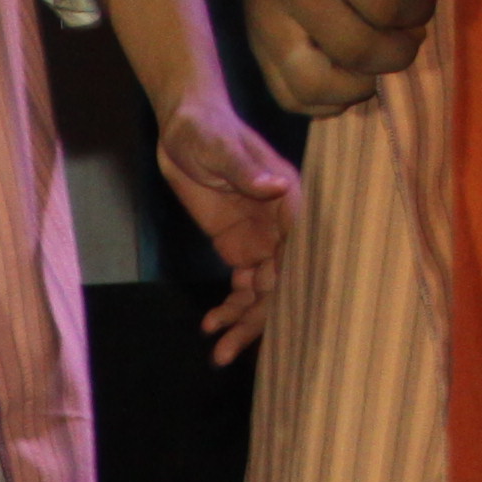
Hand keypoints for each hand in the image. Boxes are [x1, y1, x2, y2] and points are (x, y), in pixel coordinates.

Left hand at [152, 99, 301, 362]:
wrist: (183, 128)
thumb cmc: (206, 129)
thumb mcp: (220, 147)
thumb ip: (245, 170)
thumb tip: (274, 186)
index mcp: (288, 199)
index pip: (299, 248)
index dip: (290, 284)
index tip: (276, 317)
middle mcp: (281, 225)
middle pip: (282, 279)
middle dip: (261, 318)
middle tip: (231, 351)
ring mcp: (260, 238)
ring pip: (262, 290)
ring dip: (244, 322)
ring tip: (219, 354)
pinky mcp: (237, 245)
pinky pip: (242, 284)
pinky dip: (230, 307)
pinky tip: (211, 326)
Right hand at [226, 0, 438, 113]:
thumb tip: (406, 25)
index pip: (386, 4)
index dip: (419, 12)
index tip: (426, 0)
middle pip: (354, 50)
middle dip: (396, 55)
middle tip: (408, 41)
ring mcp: (266, 26)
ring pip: (313, 86)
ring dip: (356, 88)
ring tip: (374, 70)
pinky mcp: (255, 49)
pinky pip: (288, 97)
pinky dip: (324, 102)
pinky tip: (346, 82)